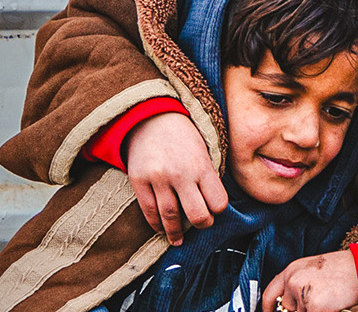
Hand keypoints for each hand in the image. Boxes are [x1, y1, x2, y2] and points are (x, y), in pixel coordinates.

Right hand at [124, 111, 227, 244]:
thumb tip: (212, 208)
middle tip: (200, 224)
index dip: (217, 210)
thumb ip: (208, 176)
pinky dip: (156, 224)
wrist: (149, 117)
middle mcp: (180, 174)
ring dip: (176, 233)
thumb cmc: (182, 136)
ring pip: (170, 218)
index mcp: (201, 166)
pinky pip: (149, 211)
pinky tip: (161, 229)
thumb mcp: (203, 150)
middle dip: (202, 225)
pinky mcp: (139, 181)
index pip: (218, 203)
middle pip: (197, 215)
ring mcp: (158, 178)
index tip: (213, 208)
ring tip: (178, 239)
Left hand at [262, 249, 357, 311]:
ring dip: (313, 310)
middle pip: (287, 309)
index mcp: (291, 270)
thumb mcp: (313, 271)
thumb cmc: (343, 269)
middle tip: (318, 301)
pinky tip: (332, 305)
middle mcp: (292, 281)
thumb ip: (298, 285)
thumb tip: (289, 305)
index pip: (269, 295)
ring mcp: (302, 294)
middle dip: (301, 309)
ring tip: (328, 299)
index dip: (268, 309)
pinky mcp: (314, 307)